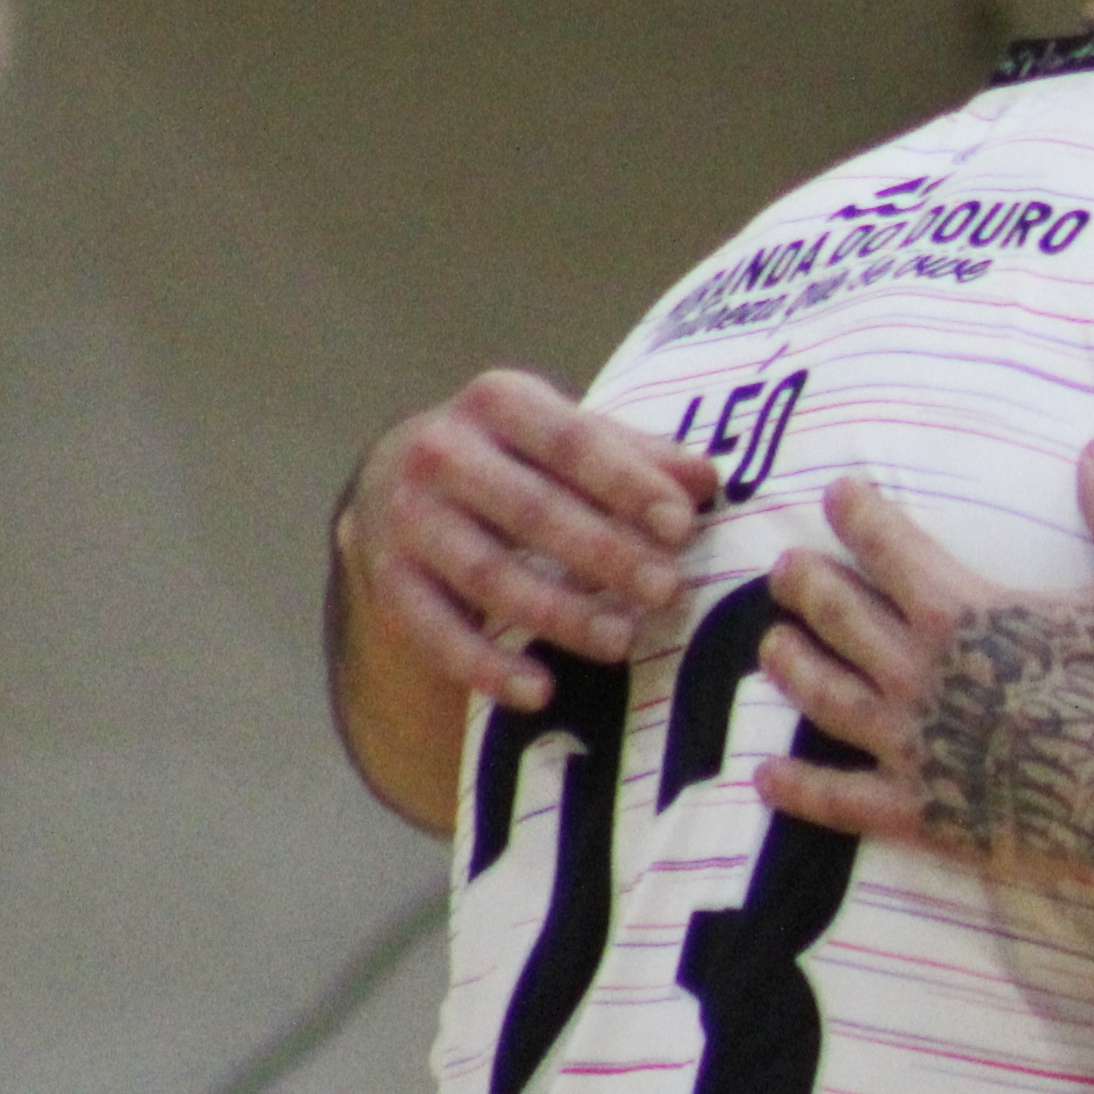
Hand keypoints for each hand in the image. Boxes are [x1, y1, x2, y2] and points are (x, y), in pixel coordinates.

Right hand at [337, 371, 717, 713]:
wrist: (395, 482)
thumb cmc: (516, 459)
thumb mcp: (570, 439)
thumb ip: (637, 457)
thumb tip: (706, 480)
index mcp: (499, 402)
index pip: (572, 441)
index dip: (628, 483)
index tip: (682, 525)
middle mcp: (442, 453)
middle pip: (530, 509)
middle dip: (604, 553)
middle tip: (667, 590)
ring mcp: (407, 517)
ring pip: (487, 573)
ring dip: (558, 613)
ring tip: (620, 641)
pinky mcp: (386, 579)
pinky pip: (434, 631)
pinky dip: (485, 667)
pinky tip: (539, 691)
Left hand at [752, 435, 1093, 881]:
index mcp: (962, 613)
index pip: (888, 547)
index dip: (858, 514)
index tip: (836, 492)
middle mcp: (917, 673)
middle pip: (837, 616)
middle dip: (804, 585)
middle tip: (783, 569)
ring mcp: (910, 744)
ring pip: (825, 696)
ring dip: (791, 666)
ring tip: (772, 647)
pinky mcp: (917, 810)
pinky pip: (839, 798)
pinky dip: (799, 787)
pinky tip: (767, 777)